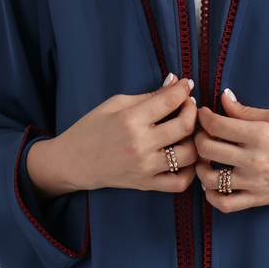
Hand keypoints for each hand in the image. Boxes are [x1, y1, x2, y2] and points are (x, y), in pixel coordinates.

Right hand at [27, 73, 198, 196]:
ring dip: (194, 140)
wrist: (74, 162)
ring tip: (186, 133)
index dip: (184, 90)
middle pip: (185, 126)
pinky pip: (180, 183)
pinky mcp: (146, 184)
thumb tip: (174, 82)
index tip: (187, 85)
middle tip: (188, 106)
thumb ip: (148, 96)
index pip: (169, 101)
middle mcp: (140, 144)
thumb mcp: (114, 104)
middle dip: (193, 111)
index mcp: (130, 120)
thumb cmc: (92, 128)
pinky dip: (189, 171)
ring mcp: (145, 167)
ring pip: (189, 155)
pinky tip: (184, 159)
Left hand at [192, 88, 268, 211]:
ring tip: (206, 159)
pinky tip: (212, 185)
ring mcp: (254, 183)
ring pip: (209, 179)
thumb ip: (247, 111)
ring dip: (200, 167)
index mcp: (260, 135)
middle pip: (206, 149)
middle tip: (202, 134)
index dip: (203, 117)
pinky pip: (225, 204)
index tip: (204, 114)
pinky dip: (211, 196)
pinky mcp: (258, 199)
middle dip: (197, 138)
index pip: (215, 125)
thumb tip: (224, 99)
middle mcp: (253, 160)